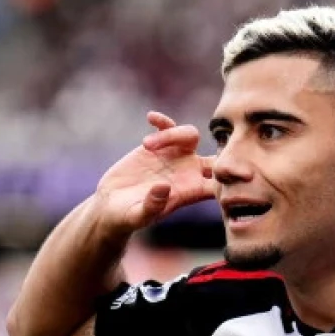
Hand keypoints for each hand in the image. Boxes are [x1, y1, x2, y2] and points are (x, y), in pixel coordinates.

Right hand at [96, 111, 215, 230]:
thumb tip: (163, 187)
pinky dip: (163, 120)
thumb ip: (152, 205)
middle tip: (187, 148)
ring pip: (191, 135)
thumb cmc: (127, 217)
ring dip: (174, 134)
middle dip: (205, 145)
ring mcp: (174, 157)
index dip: (224, 175)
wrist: (110, 205)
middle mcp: (188, 172)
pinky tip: (151, 118)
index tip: (209, 168)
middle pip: (212, 153)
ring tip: (146, 145)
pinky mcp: (157, 146)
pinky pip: (168, 127)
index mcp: (191, 191)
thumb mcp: (138, 216)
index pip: (220, 182)